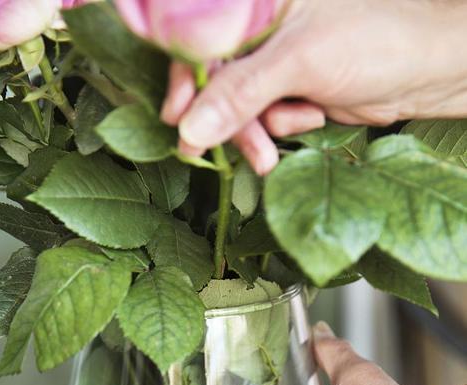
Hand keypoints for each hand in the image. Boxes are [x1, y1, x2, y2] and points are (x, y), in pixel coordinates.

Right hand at [161, 0, 466, 173]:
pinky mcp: (291, 91)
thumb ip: (241, 92)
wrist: (423, 74)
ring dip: (254, 132)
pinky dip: (283, 126)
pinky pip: (266, 117)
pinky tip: (311, 117)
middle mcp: (262, 31)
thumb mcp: (299, 62)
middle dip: (223, 118)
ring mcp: (276, 63)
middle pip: (216, 79)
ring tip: (269, 154)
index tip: (176, 117)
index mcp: (258, 5)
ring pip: (240, 106)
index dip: (185, 78)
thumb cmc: (371, 42)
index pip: (201, 38)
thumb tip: (190, 126)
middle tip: (209, 152)